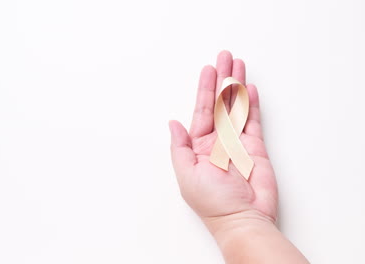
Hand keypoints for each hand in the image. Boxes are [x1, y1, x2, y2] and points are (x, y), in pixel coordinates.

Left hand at [169, 50, 277, 232]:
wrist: (242, 219)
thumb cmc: (212, 202)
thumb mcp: (186, 174)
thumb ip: (180, 146)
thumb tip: (173, 123)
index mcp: (198, 146)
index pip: (202, 111)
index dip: (205, 89)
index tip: (209, 69)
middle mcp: (217, 141)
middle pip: (220, 103)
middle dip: (223, 80)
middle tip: (226, 57)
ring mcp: (237, 143)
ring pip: (237, 107)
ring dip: (238, 86)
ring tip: (239, 65)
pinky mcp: (255, 148)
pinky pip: (253, 121)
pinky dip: (251, 105)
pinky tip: (250, 90)